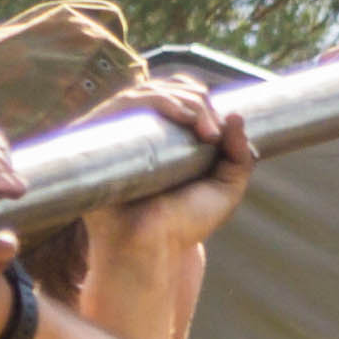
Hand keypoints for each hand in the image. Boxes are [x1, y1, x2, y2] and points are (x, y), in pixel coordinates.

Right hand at [83, 76, 258, 268]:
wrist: (151, 249)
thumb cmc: (184, 226)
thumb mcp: (226, 189)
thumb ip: (239, 156)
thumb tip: (235, 115)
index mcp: (167, 139)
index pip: (180, 96)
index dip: (201, 101)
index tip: (219, 132)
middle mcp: (141, 132)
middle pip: (165, 88)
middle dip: (195, 100)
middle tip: (211, 133)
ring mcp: (118, 134)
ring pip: (145, 92)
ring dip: (179, 99)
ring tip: (199, 127)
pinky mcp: (99, 139)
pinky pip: (122, 104)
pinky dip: (152, 100)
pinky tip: (177, 115)